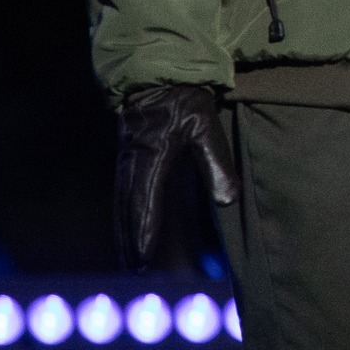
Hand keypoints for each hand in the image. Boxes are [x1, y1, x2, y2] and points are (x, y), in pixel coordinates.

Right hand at [116, 83, 240, 270]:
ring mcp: (126, 162)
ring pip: (122, 206)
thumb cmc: (185, 100)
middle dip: (132, 243)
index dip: (145, 231)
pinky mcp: (126, 161)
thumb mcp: (206, 125)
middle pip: (128, 211)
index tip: (144, 258)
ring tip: (130, 265)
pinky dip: (123, 220)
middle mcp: (133, 163)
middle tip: (137, 273)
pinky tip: (127, 237)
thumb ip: (216, 162)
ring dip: (125, 236)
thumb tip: (227, 200)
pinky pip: (122, 197)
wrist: (157, 76)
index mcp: (151, 156)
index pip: (146, 201)